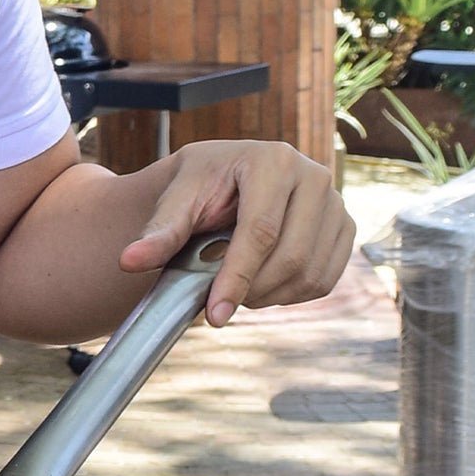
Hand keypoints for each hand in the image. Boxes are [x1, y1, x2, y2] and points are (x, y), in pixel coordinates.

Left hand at [119, 141, 355, 326]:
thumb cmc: (201, 184)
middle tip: (219, 301)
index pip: (260, 232)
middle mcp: (314, 176)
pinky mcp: (345, 227)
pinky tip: (263, 286)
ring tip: (238, 288)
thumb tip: (129, 261)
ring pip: (310, 273)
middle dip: (251, 291)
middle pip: (291, 256)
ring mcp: (336, 202)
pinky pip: (325, 279)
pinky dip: (292, 295)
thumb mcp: (177, 197)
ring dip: (270, 296)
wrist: (229, 175)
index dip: (236, 278)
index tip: (214, 315)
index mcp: (272, 161)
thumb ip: (159, 230)